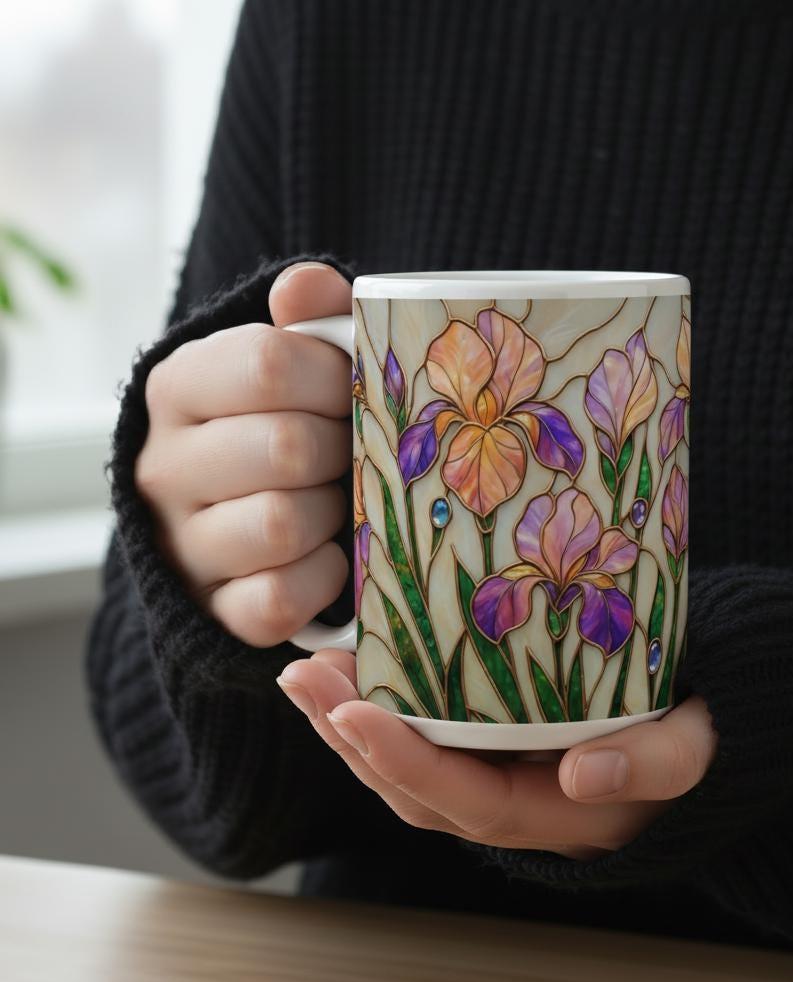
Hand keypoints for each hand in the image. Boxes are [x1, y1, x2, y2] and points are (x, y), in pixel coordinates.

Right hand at [136, 262, 353, 645]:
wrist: (239, 518)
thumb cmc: (284, 424)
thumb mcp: (293, 359)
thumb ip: (310, 315)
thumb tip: (307, 287)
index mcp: (179, 386)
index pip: (268, 364)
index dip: (336, 378)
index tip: (354, 390)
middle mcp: (164, 465)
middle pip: (287, 448)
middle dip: (341, 451)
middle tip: (351, 453)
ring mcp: (181, 544)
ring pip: (282, 524)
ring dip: (334, 515)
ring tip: (336, 504)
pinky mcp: (210, 609)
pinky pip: (278, 598)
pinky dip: (322, 580)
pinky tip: (329, 556)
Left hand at [277, 651, 717, 858]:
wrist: (704, 725)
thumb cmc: (700, 732)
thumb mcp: (695, 746)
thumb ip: (654, 763)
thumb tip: (585, 775)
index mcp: (553, 813)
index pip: (464, 801)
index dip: (405, 762)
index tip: (352, 711)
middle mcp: (513, 805)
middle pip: (415, 789)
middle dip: (352, 738)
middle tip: (304, 677)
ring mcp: (497, 775)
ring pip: (407, 767)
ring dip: (349, 724)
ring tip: (305, 672)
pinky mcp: (491, 742)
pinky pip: (423, 738)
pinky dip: (380, 708)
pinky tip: (350, 668)